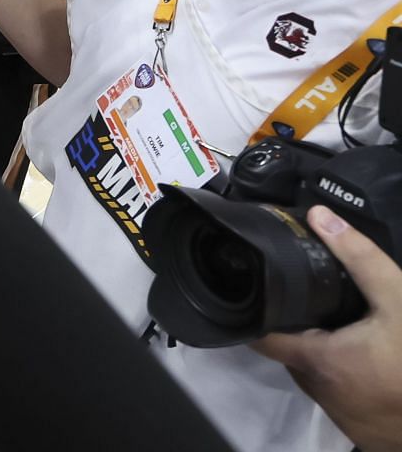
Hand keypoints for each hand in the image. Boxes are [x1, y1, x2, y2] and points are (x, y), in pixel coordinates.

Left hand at [255, 206, 401, 451]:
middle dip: (297, 325)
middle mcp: (318, 389)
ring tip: (340, 323)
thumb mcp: (397, 300)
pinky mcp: (360, 426)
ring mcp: (339, 412)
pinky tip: (367, 355)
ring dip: (324, 350)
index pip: (259, 335)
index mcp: (315, 359)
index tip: (254, 287)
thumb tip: (320, 215)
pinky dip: (347, 373)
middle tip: (311, 298)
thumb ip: (360, 258)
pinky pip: (341, 392)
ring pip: (316, 372)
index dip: (254, 309)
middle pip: (289, 349)